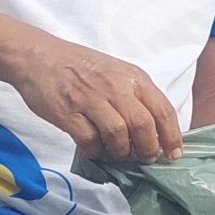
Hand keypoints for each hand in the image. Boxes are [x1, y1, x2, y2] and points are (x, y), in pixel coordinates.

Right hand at [8, 36, 181, 163]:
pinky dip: (95, 151)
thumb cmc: (81, 67)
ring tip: (118, 155)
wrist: (39, 57)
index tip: (174, 154)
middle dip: (148, 148)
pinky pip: (89, 139)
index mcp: (133, 77)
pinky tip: (94, 150)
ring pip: (118, 134)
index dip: (172, 136)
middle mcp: (115, 87)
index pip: (163, 110)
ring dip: (121, 152)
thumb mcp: (117, 73)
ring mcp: (91, 98)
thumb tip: (154, 131)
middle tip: (146, 158)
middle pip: (143, 125)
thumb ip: (135, 97)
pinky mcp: (68, 111)